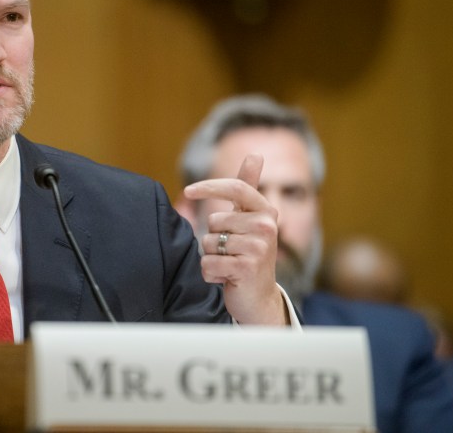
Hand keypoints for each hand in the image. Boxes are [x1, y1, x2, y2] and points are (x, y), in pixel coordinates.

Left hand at [182, 154, 287, 324]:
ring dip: (211, 257)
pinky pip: (207, 264)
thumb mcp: (248, 219)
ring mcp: (258, 248)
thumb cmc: (248, 253)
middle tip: (231, 251)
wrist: (258, 297)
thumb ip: (248, 187)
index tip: (187, 190)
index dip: (209, 187)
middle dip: (213, 238)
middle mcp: (266, 227)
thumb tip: (256, 154)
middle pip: (213, 220)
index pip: (236, 188)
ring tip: (230, 264)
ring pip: (208, 243)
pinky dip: (210, 274)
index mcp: (265, 211)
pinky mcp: (247, 269)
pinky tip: (226, 278)